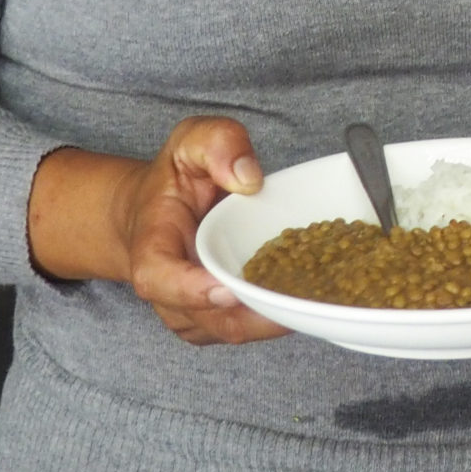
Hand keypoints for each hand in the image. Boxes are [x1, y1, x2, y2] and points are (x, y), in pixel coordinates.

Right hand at [119, 117, 291, 345]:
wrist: (156, 214)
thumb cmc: (173, 180)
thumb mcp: (189, 142)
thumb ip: (216, 144)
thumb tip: (248, 177)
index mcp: (151, 247)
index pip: (160, 279)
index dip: (192, 290)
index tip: (229, 288)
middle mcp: (167, 293)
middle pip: (213, 318)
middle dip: (259, 312)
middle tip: (308, 292)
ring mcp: (190, 315)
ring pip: (236, 330)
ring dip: (275, 317)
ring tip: (319, 293)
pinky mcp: (214, 324)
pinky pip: (247, 330)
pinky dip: (278, 317)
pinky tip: (310, 294)